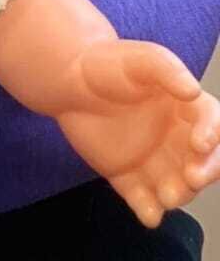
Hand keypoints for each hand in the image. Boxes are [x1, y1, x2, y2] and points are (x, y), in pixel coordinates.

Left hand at [57, 40, 219, 227]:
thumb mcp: (138, 59)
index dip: (212, 135)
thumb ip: (166, 69)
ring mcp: (154, 161)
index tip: (200, 143)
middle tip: (191, 176)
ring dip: (178, 194)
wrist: (67, 80)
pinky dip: (148, 210)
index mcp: (185, 108)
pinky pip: (143, 199)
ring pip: (177, 185)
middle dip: (204, 172)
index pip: (211, 124)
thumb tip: (193, 90)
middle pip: (203, 163)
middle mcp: (176, 139)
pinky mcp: (129, 177)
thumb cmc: (106, 63)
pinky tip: (148, 214)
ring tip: (167, 195)